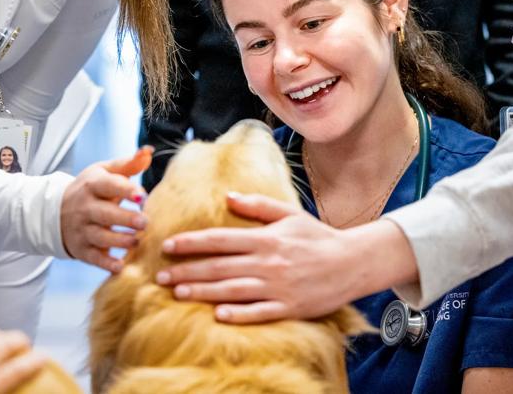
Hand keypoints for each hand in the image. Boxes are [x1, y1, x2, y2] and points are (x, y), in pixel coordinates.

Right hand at [61, 147, 151, 272]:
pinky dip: (106, 263)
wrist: (55, 212)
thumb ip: (128, 164)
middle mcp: (85, 207)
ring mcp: (81, 229)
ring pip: (100, 236)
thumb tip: (148, 150)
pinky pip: (93, 258)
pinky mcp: (81, 249)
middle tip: (145, 222)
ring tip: (137, 241)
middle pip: (105, 214)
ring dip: (120, 240)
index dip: (125, 190)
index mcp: (92, 185)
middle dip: (125, 219)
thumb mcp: (104, 172)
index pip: (108, 185)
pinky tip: (120, 266)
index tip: (142, 196)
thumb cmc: (92, 190)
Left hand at [157, 192, 411, 323]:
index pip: (220, 239)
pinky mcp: (289, 307)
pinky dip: (238, 314)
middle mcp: (268, 262)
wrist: (352, 262)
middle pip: (219, 266)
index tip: (168, 246)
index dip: (192, 243)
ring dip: (203, 291)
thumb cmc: (318, 237)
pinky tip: (218, 315)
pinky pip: (259, 312)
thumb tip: (228, 196)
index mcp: (266, 238)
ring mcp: (278, 286)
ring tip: (178, 293)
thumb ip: (258, 206)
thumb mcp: (289, 214)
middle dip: (187, 270)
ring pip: (232, 290)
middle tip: (160, 277)